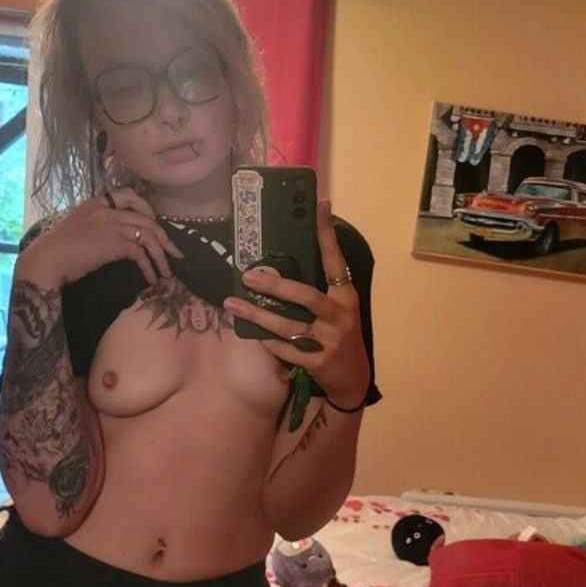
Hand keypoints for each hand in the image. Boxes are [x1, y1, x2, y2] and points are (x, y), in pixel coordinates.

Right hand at [16, 187, 181, 288]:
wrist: (48, 259)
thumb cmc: (60, 249)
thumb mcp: (80, 227)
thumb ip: (100, 225)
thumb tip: (122, 240)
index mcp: (96, 202)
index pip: (128, 194)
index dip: (146, 207)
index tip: (154, 222)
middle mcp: (107, 210)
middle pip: (146, 217)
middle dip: (164, 237)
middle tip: (174, 254)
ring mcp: (112, 224)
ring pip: (148, 234)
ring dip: (161, 256)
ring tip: (167, 273)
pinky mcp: (115, 242)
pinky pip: (141, 253)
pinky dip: (149, 267)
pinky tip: (150, 279)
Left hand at [224, 200, 370, 409]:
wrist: (353, 380)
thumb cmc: (340, 337)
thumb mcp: (339, 311)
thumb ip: (320, 290)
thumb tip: (285, 265)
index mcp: (345, 298)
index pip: (335, 260)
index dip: (327, 234)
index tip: (319, 205)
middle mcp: (340, 317)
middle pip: (305, 296)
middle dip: (274, 285)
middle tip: (248, 276)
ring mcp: (329, 341)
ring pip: (287, 325)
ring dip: (257, 314)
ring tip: (232, 303)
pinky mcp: (317, 362)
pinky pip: (285, 349)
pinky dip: (268, 340)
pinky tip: (252, 331)